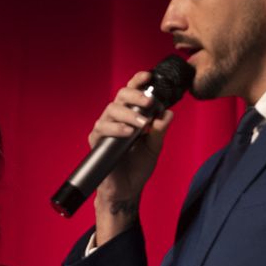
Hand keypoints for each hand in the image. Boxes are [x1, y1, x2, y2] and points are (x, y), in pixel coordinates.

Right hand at [89, 73, 176, 207]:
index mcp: (131, 115)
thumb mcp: (155, 147)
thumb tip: (168, 113)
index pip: (133, 92)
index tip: (149, 75)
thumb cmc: (139, 167)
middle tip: (149, 102)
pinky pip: (102, 128)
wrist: (127, 190)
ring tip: (142, 124)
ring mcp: (105, 128)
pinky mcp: (97, 140)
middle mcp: (117, 118)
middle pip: (121, 95)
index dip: (138, 81)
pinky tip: (128, 133)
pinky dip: (116, 128)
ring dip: (129, 114)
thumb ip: (160, 130)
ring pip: (112, 109)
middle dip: (135, 95)